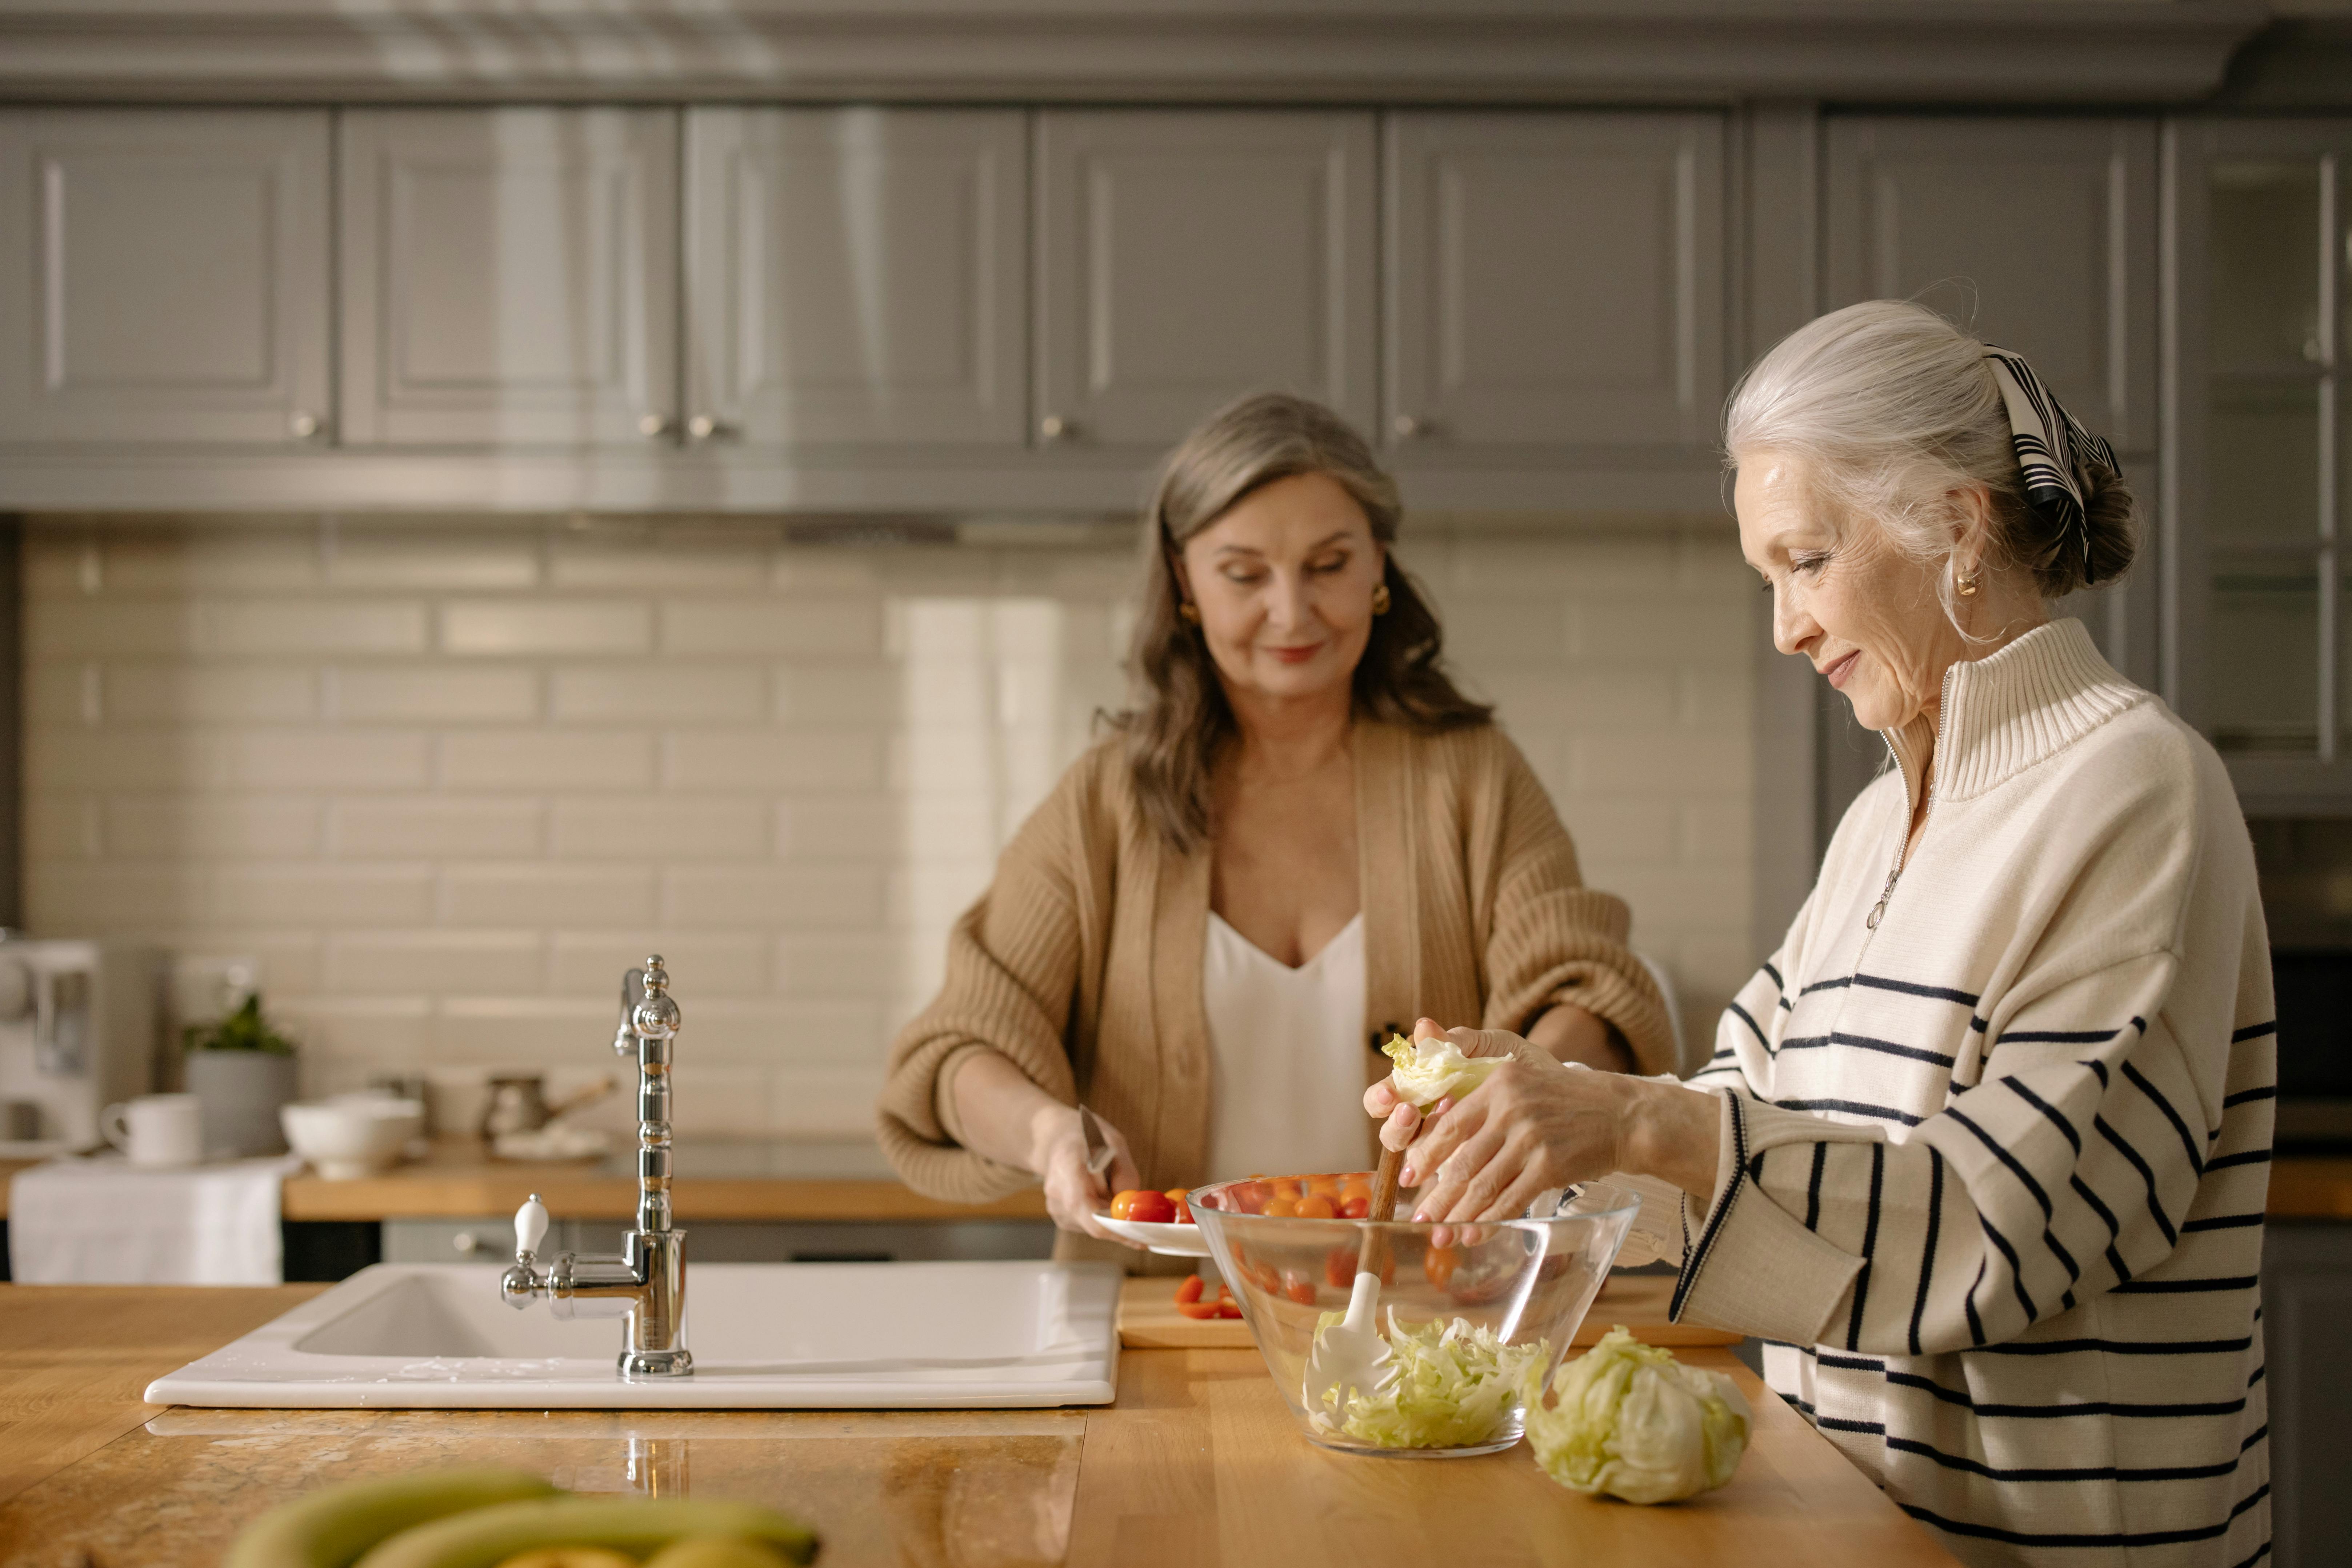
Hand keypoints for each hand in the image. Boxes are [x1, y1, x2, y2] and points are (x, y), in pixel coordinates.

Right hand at [1028, 1104, 1144, 1246]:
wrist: (1057, 1140)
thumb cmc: (1087, 1137)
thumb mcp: (1113, 1142)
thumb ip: (1124, 1172)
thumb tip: (1130, 1205)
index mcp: (1067, 1167)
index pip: (1084, 1207)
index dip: (1113, 1226)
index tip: (1141, 1235)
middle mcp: (1056, 1192)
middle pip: (1093, 1223)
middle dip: (1121, 1220)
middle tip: (1143, 1211)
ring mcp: (1056, 1207)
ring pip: (1095, 1225)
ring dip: (1112, 1214)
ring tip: (1109, 1185)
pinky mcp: (1061, 1218)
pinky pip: (1090, 1224)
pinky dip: (1103, 1214)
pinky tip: (1099, 1193)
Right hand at [1361, 1017, 1547, 1154]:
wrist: (1561, 1095)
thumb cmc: (1518, 1066)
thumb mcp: (1493, 1046)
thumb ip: (1459, 1041)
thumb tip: (1424, 1027)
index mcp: (1424, 1085)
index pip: (1389, 1094)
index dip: (1382, 1096)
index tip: (1391, 1095)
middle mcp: (1426, 1118)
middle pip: (1391, 1130)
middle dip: (1395, 1124)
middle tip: (1411, 1113)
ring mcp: (1444, 1146)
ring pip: (1411, 1156)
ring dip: (1418, 1148)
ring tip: (1437, 1134)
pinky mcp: (1464, 1167)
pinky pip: (1445, 1176)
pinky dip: (1448, 1167)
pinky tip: (1462, 1154)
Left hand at [1389, 1034, 1723, 1226]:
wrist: (1623, 1115)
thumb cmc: (1570, 1104)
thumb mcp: (1526, 1086)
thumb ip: (1490, 1108)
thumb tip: (1450, 1149)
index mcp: (1499, 1084)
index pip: (1451, 1124)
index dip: (1426, 1154)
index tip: (1409, 1175)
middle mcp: (1511, 1108)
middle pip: (1462, 1160)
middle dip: (1437, 1194)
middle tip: (1418, 1217)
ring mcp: (1531, 1137)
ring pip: (1483, 1184)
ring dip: (1458, 1215)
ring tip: (1440, 1235)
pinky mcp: (1550, 1165)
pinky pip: (1510, 1199)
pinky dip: (1490, 1220)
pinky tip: (1475, 1235)